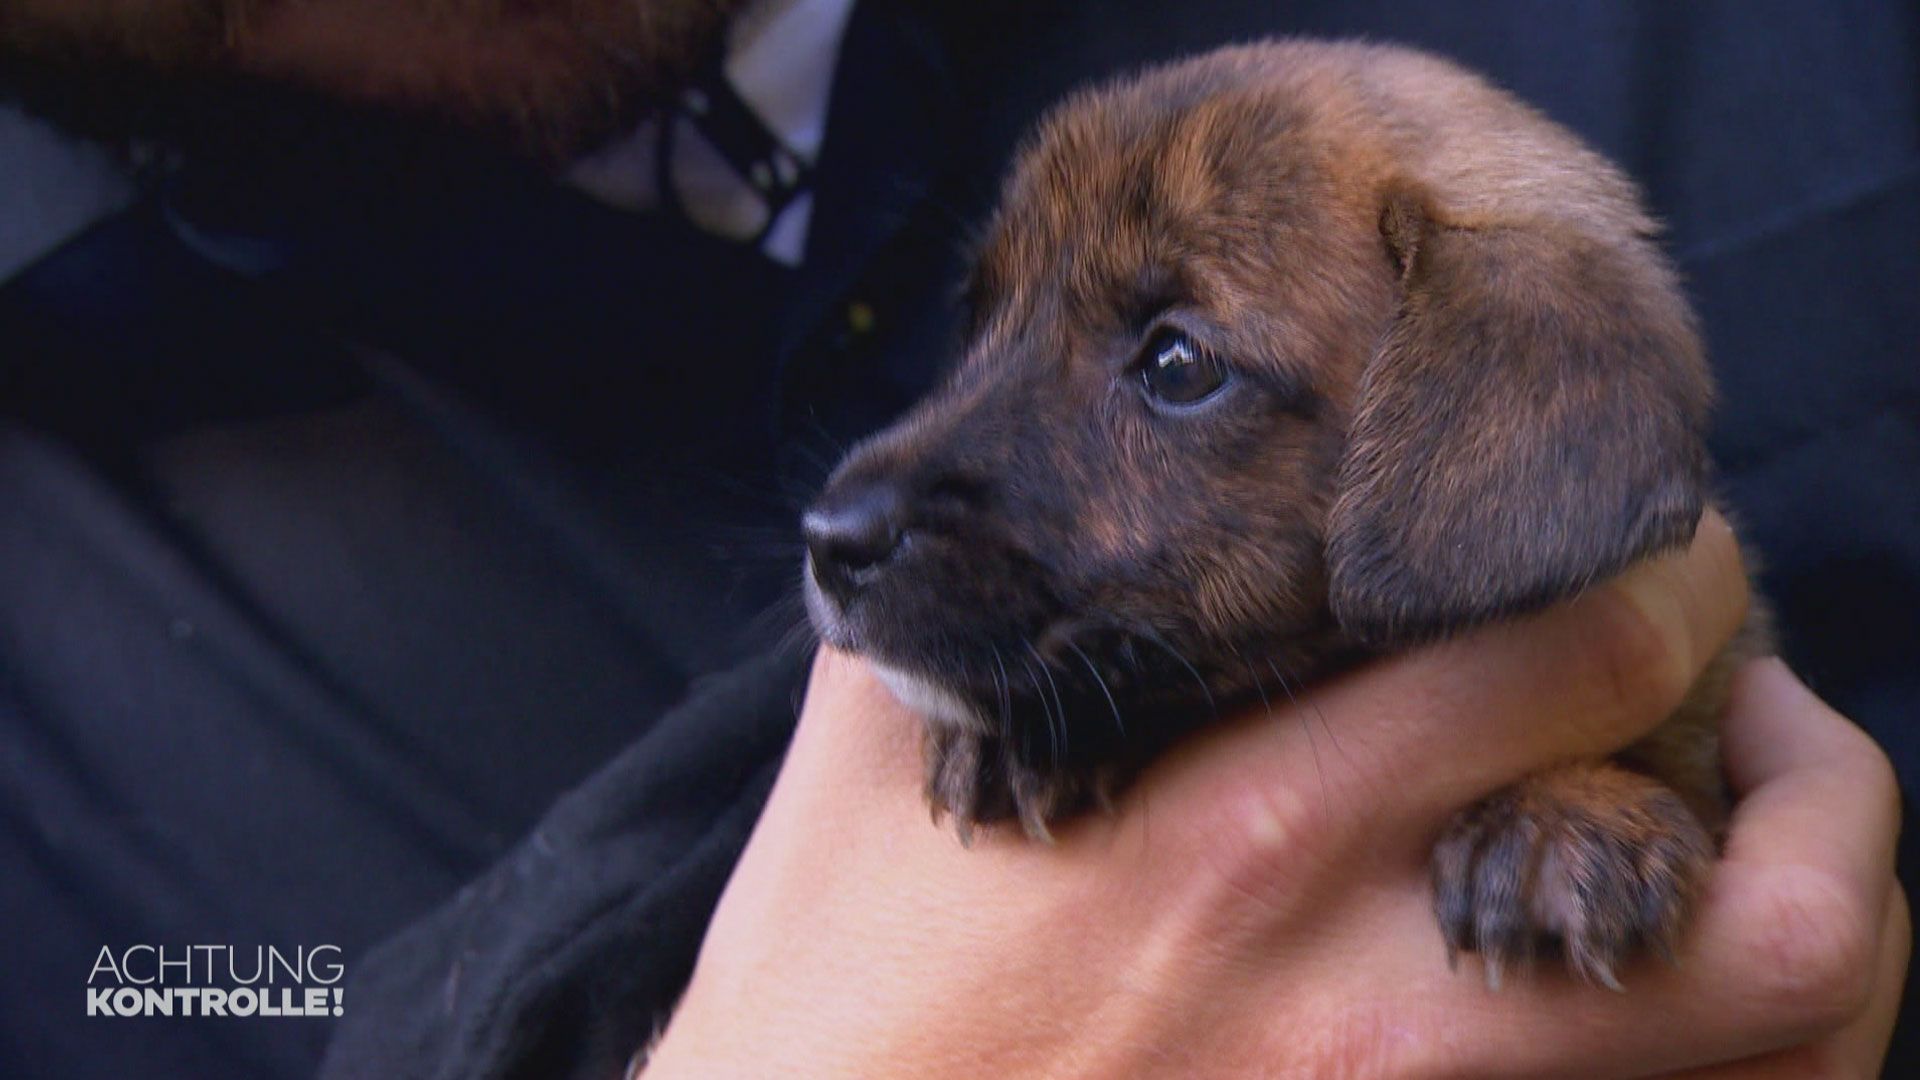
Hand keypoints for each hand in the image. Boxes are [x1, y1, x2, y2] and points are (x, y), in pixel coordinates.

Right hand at [643, 517, 1906, 1077]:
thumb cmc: (832, 978)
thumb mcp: (886, 742)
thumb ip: (989, 587)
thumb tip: (1024, 464)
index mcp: (1238, 821)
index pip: (1577, 656)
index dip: (1672, 578)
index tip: (1645, 554)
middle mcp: (1357, 989)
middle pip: (1732, 861)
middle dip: (1788, 743)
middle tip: (1738, 700)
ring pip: (1760, 1042)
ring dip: (1817, 923)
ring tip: (1755, 853)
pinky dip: (1745, 1070)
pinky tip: (1680, 997)